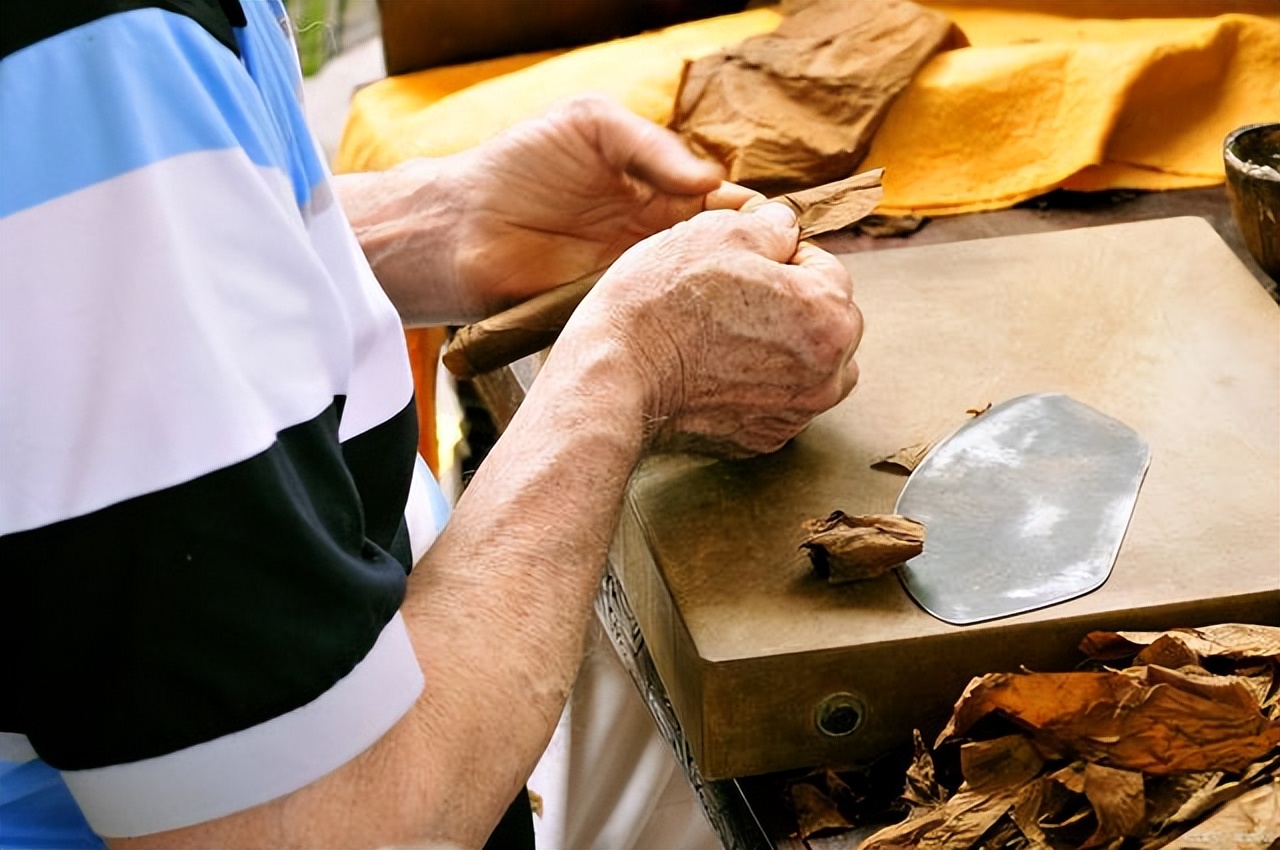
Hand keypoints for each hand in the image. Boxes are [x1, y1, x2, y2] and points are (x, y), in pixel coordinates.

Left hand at [450, 94, 756, 312]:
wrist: (458, 228)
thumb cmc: (517, 165)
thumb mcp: (590, 125)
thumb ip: (652, 145)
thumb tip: (713, 181)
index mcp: (659, 189)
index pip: (725, 202)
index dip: (755, 213)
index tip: (782, 226)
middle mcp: (656, 237)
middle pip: (723, 252)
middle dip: (751, 258)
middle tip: (778, 267)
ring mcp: (638, 278)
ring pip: (699, 289)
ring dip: (724, 291)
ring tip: (754, 294)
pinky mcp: (617, 312)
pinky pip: (660, 316)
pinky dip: (684, 317)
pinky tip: (707, 316)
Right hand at [562, 202, 862, 457]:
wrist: (616, 375)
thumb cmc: (665, 302)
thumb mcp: (722, 231)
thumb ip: (774, 225)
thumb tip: (786, 228)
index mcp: (830, 316)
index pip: (825, 267)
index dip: (780, 255)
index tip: (740, 262)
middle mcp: (828, 374)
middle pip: (824, 322)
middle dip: (791, 304)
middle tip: (730, 297)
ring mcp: (795, 413)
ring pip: (805, 365)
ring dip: (780, 347)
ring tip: (723, 335)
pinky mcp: (762, 439)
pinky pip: (774, 400)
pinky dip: (755, 384)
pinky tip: (714, 369)